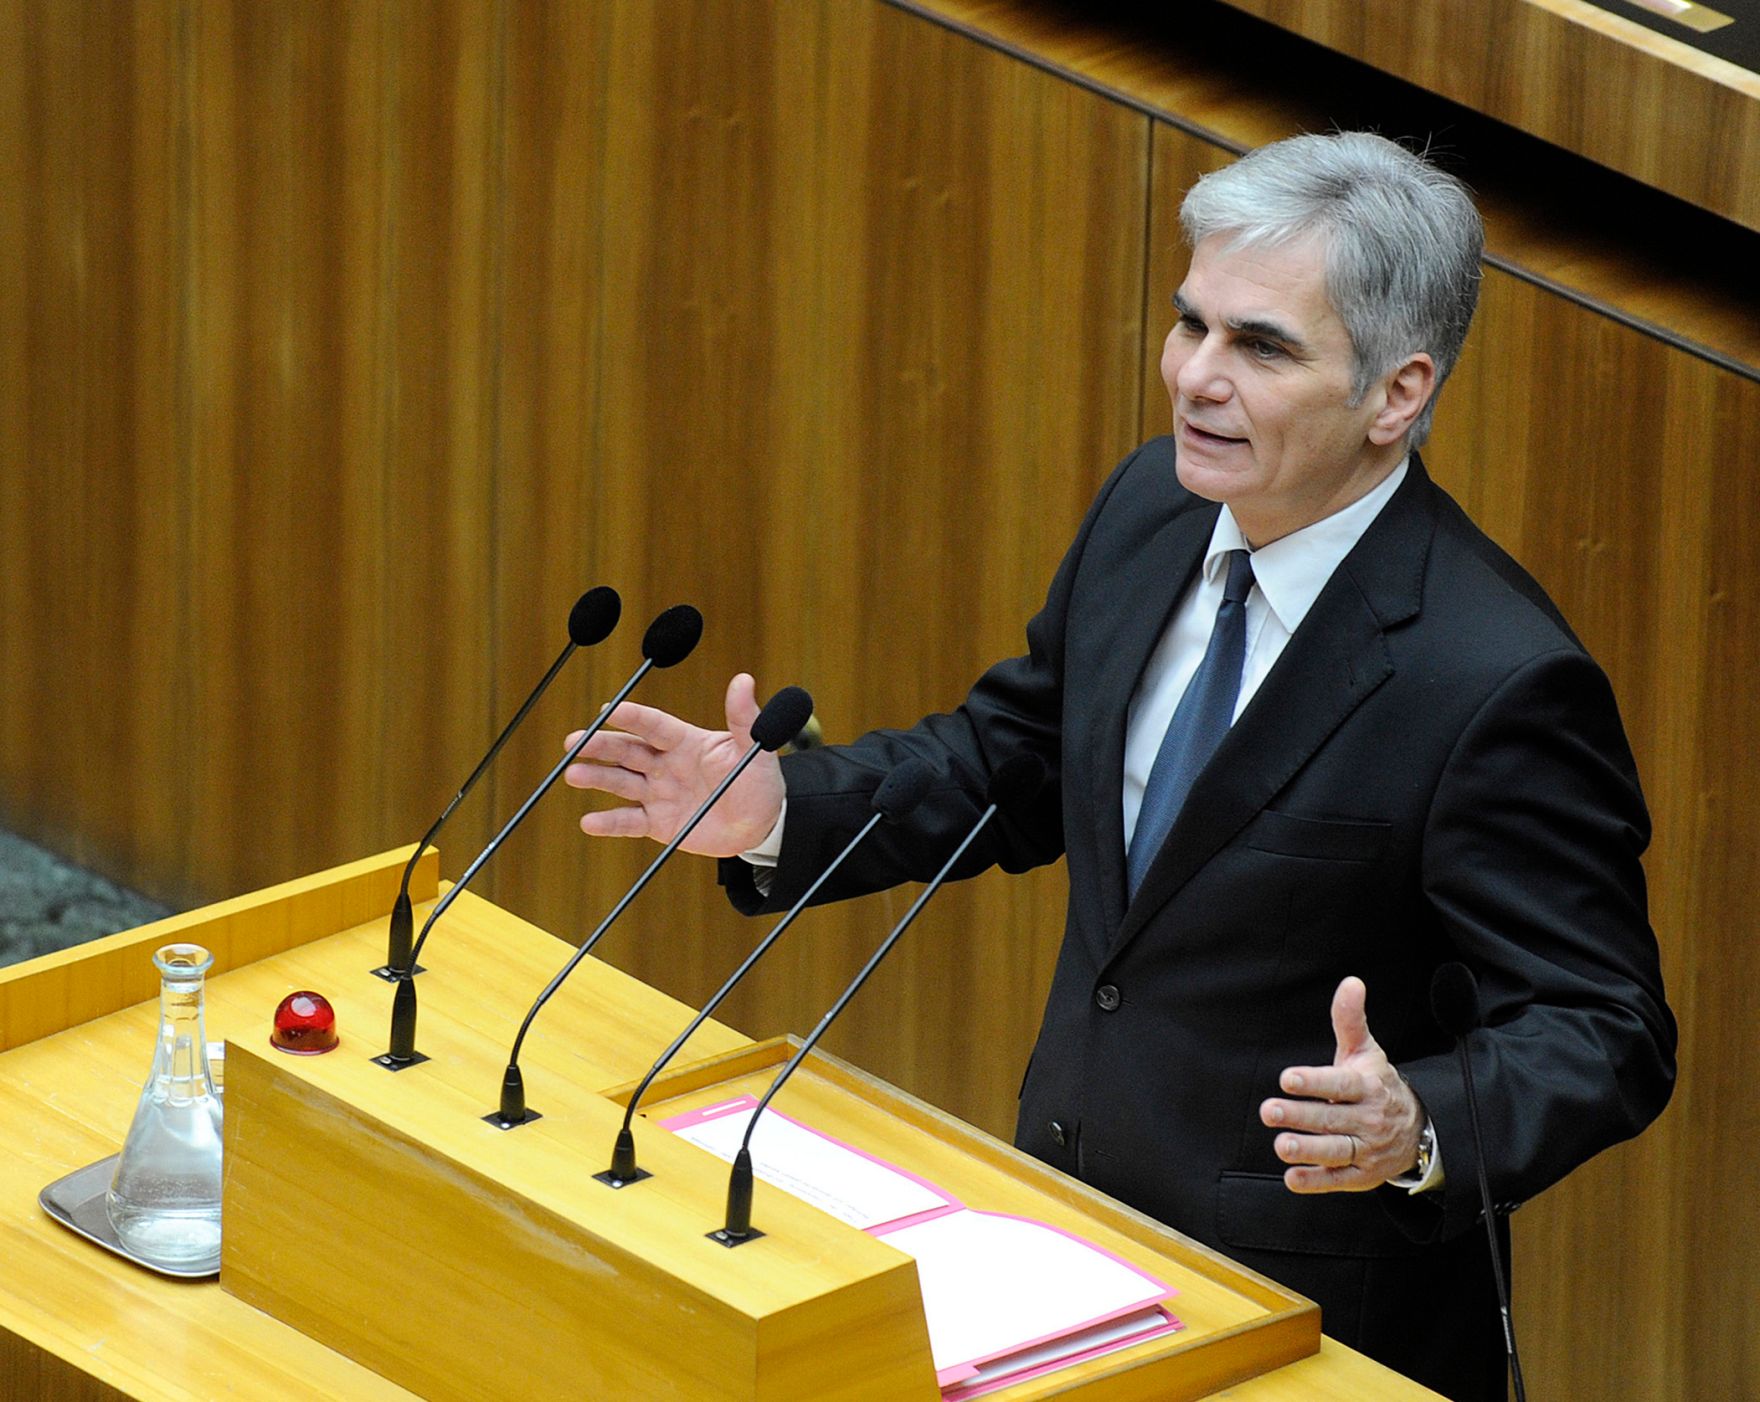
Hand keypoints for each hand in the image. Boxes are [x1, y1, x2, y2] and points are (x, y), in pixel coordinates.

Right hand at [562, 673, 786, 856]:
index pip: (654, 726)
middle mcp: (665, 764)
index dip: (633, 717)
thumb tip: (743, 679)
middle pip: (628, 750)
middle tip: (574, 741)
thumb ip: (744, 718)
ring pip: (621, 782)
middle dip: (600, 745)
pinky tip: (588, 822)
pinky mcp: (658, 822)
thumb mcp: (753, 749)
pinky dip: (609, 823)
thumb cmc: (758, 781)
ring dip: (597, 777)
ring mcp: (659, 793)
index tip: (609, 710)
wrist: (760, 825)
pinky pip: (629, 821)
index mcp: (685, 742)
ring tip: (573, 774)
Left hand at [1260, 976, 1423, 1192]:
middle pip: (1333, 1119)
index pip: (1340, 1084)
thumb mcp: (1366, 1051)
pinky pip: (1339, 1179)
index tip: (1287, 1079)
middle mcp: (1369, 1119)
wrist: (1419, 1129)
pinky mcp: (1363, 1175)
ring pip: (1337, 1151)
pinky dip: (1316, 1180)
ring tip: (1280, 1145)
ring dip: (1308, 1150)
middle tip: (1269, 1111)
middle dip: (1301, 1116)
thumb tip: (1351, 982)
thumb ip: (1350, 1020)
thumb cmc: (1376, 1083)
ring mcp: (1367, 1149)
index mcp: (1368, 1086)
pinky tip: (1292, 1178)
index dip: (1314, 1082)